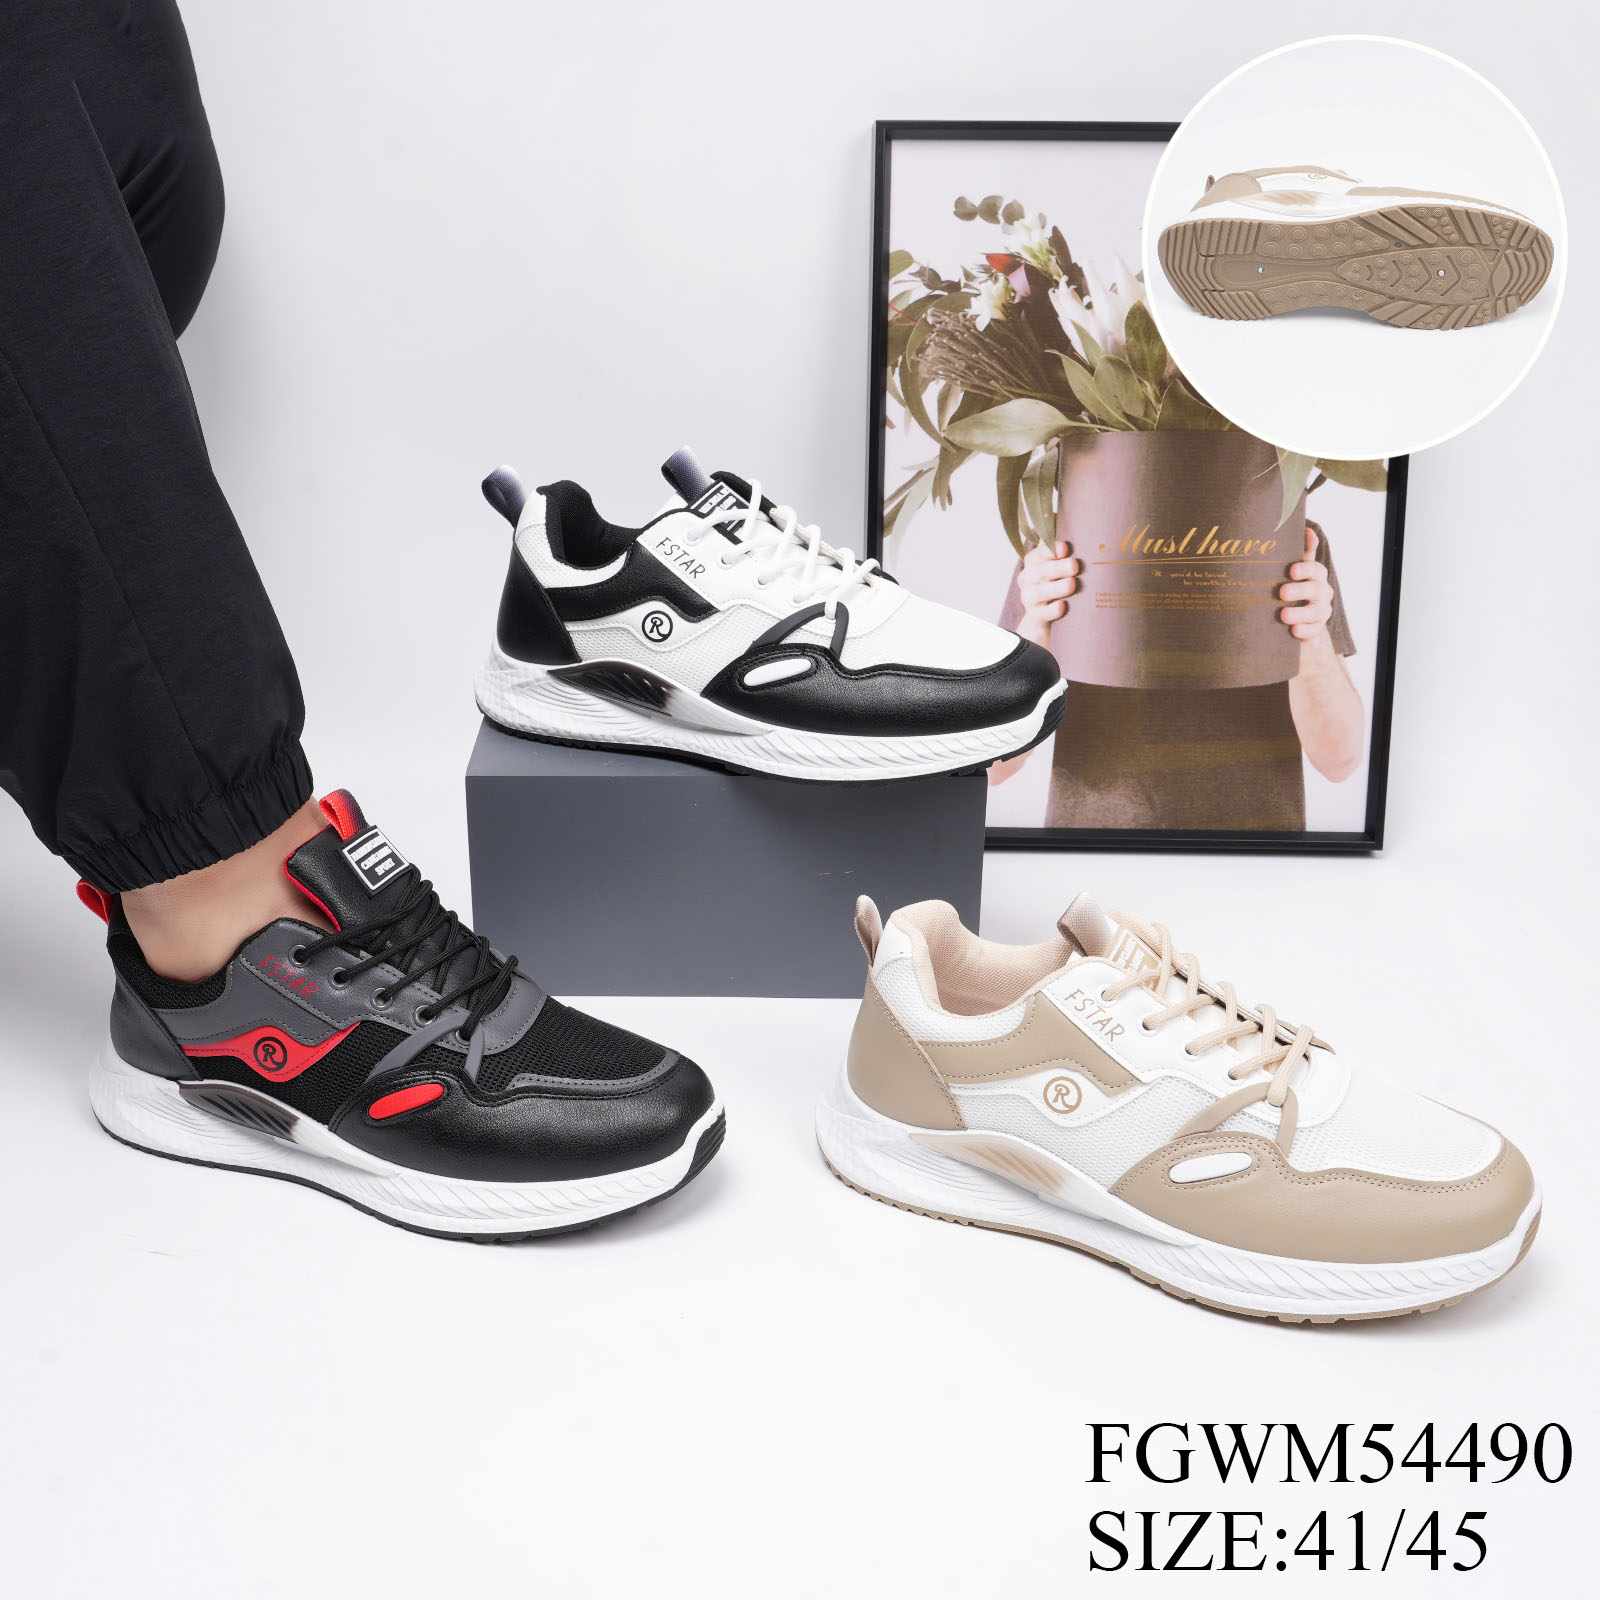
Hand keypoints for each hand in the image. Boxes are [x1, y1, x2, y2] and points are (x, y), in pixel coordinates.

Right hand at [1016, 538, 1079, 647]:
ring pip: (1042, 592)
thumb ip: (1065, 548)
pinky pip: (1042, 613)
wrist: (1045, 618)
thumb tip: (1079, 524)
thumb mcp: (1058, 565)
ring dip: (1057, 588)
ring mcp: (1030, 598)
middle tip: (1074, 565)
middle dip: (1058, 567)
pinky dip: (1052, 610)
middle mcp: (1029, 578)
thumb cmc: (1057, 583)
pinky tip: (1062, 607)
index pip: (1040, 552)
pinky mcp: (1035, 616)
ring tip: (1071, 584)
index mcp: (1035, 561)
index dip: (1051, 549)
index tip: (1065, 547)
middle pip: (1042, 571)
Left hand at [1279, 526, 1333, 642]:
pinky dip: (1304, 631)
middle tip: (1282, 592)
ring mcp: (1320, 612)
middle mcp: (1321, 593)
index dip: (1305, 569)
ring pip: (1315, 612)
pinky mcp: (1315, 629)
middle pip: (1315, 590)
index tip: (1292, 570)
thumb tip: (1305, 527)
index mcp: (1316, 576)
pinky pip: (1314, 631)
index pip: (1315, 569)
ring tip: (1283, 614)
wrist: (1300, 619)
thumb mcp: (1297, 570)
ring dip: (1299, 613)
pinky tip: (1293, 630)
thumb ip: (1302, 551)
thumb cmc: (1295, 588)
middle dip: (1299, 590)